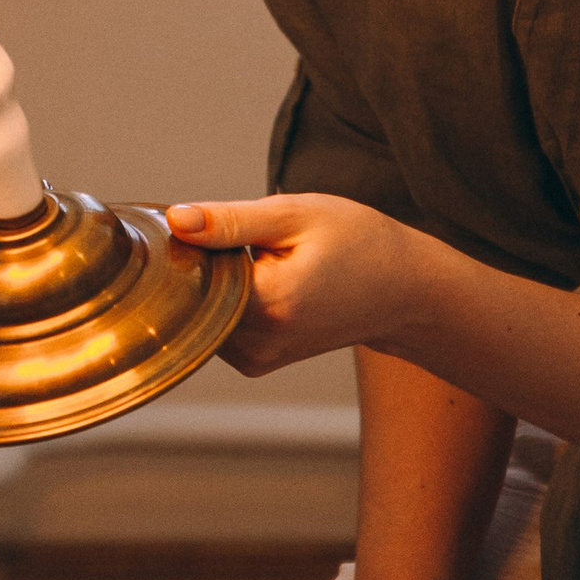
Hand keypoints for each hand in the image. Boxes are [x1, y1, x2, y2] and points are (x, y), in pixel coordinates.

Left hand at [163, 192, 427, 372]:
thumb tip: (175, 220)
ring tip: (270, 262)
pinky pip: (218, 324)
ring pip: (204, 310)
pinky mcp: (256, 363)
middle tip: (258, 242)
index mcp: (268, 306)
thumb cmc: (358, 244)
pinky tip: (266, 283)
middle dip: (210, 261)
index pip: (192, 271)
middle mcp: (258, 344)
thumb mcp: (296, 215)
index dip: (200, 241)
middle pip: (195, 294)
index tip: (229, 226)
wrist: (404, 291)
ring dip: (221, 282)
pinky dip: (231, 300)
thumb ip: (230, 221)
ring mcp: (256, 360)